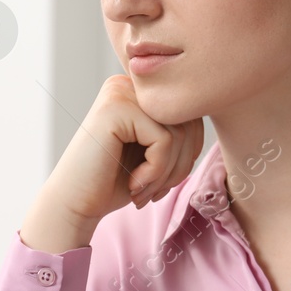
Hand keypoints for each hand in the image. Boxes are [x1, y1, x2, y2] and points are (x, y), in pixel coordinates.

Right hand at [19, 75, 203, 252]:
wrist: (73, 205)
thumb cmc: (113, 183)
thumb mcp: (153, 152)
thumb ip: (178, 130)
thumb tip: (217, 107)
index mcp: (138, 92)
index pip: (190, 114)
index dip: (187, 153)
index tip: (163, 182)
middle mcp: (128, 84)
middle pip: (188, 121)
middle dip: (179, 165)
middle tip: (155, 192)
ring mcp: (120, 93)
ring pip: (178, 133)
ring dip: (167, 173)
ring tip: (143, 192)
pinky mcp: (116, 109)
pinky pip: (164, 140)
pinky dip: (156, 172)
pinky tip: (134, 185)